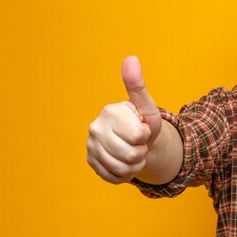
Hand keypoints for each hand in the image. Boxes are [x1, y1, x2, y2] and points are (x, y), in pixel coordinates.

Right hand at [86, 56, 161, 183]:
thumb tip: (131, 58)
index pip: (138, 137)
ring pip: (123, 169)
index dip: (146, 136)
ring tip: (133, 152)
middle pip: (131, 155)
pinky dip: (125, 174)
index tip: (142, 128)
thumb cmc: (143, 121)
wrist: (137, 141)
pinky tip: (125, 162)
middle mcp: (95, 128)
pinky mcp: (90, 162)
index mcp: (109, 112)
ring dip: (135, 165)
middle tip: (138, 143)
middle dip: (142, 152)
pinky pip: (114, 177)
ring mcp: (90, 146)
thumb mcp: (146, 106)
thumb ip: (137, 85)